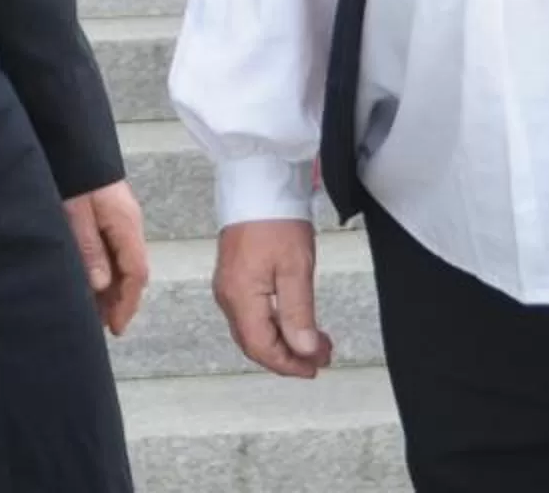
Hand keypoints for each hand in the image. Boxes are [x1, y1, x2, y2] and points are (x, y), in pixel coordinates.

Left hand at [65, 180, 150, 333]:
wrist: (73, 138)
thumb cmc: (74, 173)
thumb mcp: (75, 212)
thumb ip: (89, 248)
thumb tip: (102, 284)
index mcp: (126, 225)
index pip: (136, 274)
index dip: (126, 304)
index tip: (115, 327)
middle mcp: (129, 223)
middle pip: (131, 271)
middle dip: (119, 300)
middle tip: (101, 326)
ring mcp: (120, 217)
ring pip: (122, 261)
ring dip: (111, 286)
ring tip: (92, 310)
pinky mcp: (110, 212)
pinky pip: (113, 249)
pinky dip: (105, 269)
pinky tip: (90, 280)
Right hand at [213, 218, 330, 378]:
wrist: (258, 181)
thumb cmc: (276, 218)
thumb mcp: (295, 268)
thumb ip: (298, 313)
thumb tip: (303, 350)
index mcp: (240, 297)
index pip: (262, 348)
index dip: (290, 364)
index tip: (315, 367)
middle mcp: (228, 296)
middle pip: (255, 343)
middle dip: (289, 356)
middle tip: (320, 356)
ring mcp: (229, 286)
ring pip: (253, 330)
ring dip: (283, 341)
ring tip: (314, 341)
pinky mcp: (234, 276)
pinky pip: (251, 314)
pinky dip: (274, 325)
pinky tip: (293, 321)